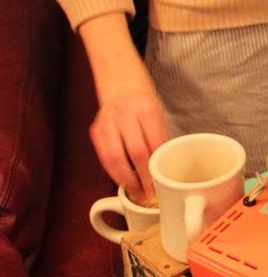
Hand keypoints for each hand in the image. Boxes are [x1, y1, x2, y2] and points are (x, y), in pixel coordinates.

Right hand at [89, 83, 169, 197]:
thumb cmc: (144, 101)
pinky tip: (121, 179)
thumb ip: (159, 139)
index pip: (154, 145)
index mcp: (147, 110)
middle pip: (135, 153)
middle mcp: (125, 115)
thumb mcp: (159, 115)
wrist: (120, 83)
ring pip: (115, 157)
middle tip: (149, 193)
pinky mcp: (96, 130)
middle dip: (143, 177)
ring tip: (135, 191)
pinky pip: (104, 156)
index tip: (162, 184)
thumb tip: (162, 169)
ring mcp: (108, 122)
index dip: (157, 168)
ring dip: (125, 178)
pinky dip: (112, 170)